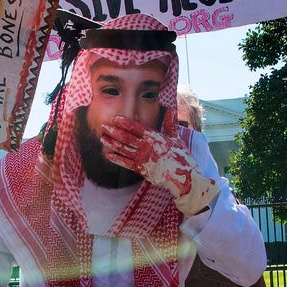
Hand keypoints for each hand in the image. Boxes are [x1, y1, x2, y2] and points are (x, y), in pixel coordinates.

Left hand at [100, 116, 217, 215]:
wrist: (183, 178)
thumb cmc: (180, 157)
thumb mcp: (176, 138)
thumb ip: (171, 123)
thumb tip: (171, 109)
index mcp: (155, 138)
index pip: (137, 128)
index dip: (125, 123)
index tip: (115, 118)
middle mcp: (148, 147)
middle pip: (127, 138)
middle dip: (114, 132)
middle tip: (104, 126)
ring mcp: (143, 159)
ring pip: (124, 150)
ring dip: (112, 143)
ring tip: (103, 138)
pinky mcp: (141, 170)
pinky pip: (125, 163)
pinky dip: (116, 159)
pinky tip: (108, 154)